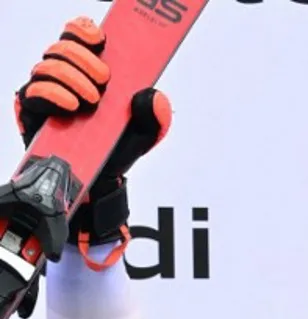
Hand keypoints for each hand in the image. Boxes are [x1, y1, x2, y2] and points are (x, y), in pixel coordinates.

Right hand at [13, 16, 171, 267]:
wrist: (101, 180)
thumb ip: (156, 113)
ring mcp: (47, 91)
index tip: (100, 40)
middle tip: (104, 79)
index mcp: (91, 71)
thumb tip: (152, 95)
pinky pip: (34, 91)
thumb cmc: (119, 148)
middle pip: (62, 46)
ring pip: (47, 65)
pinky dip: (53, 94)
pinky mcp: (34, 111)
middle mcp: (66, 76)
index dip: (85, 30)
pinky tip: (72, 105)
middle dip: (83, 57)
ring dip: (71, 77)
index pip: (79, 35)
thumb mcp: (147, 132)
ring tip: (92, 99)